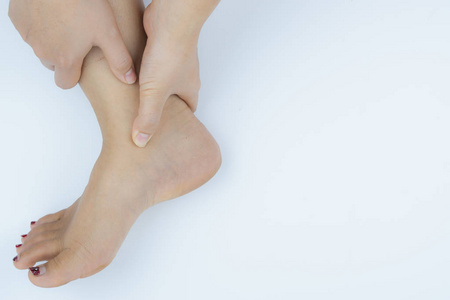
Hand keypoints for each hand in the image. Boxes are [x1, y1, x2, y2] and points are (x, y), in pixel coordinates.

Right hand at [8, 0, 135, 88]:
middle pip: (53, 65)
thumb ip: (119, 59)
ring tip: (68, 21)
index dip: (75, 74)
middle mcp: (43, 51)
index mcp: (65, 59)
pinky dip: (39, 23)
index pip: (66, 83)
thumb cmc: (83, 2)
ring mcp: (28, 35)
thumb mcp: (108, 32)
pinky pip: (28, 28)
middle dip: (64, 56)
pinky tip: (53, 10)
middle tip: (78, 37)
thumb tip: (129, 79)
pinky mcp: (18, 18)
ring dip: (51, 39)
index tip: (83, 60)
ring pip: (41, 46)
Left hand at [132, 3, 201, 147]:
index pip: (189, 109)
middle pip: (177, 94)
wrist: (170, 20)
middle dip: (165, 104)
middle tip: (151, 114)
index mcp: (190, 88)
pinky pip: (155, 61)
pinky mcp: (161, 46)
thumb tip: (141, 141)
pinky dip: (146, 68)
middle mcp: (185, 74)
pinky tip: (133, 71)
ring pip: (165, 77)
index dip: (180, 120)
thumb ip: (147, 118)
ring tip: (138, 95)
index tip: (169, 128)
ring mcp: (174, 59)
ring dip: (154, 85)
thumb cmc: (170, 55)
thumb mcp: (155, 94)